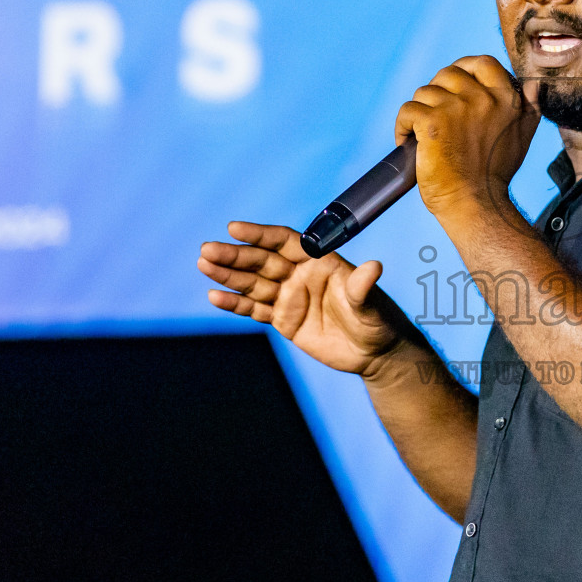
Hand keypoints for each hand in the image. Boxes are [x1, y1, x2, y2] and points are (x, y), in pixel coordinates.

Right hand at [197, 221, 405, 377]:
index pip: (284, 242)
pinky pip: (255, 309)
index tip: (235, 228)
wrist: (374, 353)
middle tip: (207, 250)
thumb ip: (362, 286)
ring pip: (254, 283)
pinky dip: (235, 304)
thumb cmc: (377, 320)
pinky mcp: (284, 320)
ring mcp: (289, 297)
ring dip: (228, 275)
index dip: (260, 234)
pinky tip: (215, 296)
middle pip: (262, 261)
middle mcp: (300, 275)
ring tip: (204, 266)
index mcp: (319, 261)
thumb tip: (373, 268)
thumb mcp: (370, 303)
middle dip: (235, 256)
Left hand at [394, 55, 538, 221]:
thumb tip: (533, 84)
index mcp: (507, 100)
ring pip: (424, 92)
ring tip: (422, 135)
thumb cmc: (495, 175)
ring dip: (419, 112)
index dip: (464, 69)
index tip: (454, 87)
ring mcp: (457, 109)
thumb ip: (530, 107)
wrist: (476, 204)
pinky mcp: (432, 123)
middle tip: (436, 118)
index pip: (483, 63)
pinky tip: (408, 142)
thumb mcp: (522, 136)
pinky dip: (403, 127)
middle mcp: (484, 100)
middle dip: (437, 93)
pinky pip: (408, 110)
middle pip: (448, 74)